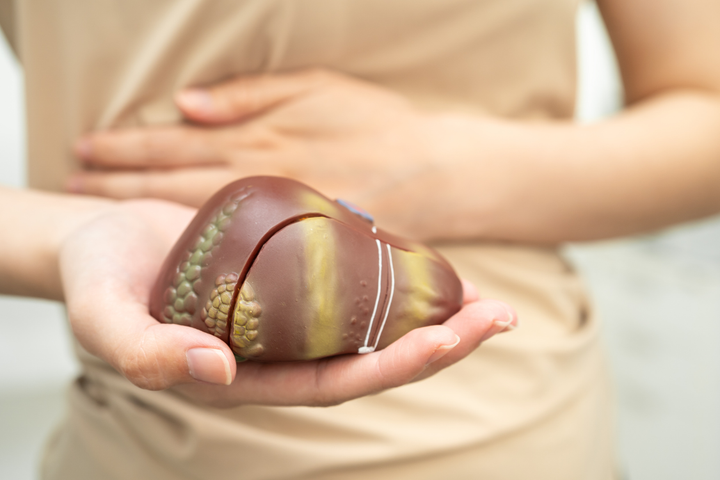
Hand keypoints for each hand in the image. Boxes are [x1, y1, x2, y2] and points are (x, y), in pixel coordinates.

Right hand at [60, 200, 516, 406]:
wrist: (96, 242)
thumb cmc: (98, 282)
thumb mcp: (106, 320)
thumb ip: (150, 353)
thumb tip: (216, 370)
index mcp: (248, 374)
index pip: (334, 382)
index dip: (393, 366)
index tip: (448, 341)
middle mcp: (278, 348)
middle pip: (370, 355)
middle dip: (437, 341)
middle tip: (497, 315)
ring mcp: (287, 312)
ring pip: (368, 321)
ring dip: (428, 309)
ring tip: (485, 294)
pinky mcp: (287, 273)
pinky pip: (347, 280)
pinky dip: (391, 273)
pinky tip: (429, 260)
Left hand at [70, 69, 437, 220]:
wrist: (438, 177)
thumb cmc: (381, 128)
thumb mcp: (319, 89)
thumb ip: (251, 98)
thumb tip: (190, 106)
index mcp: (261, 152)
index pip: (175, 154)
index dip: (126, 153)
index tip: (84, 151)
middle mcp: (258, 196)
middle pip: (171, 188)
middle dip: (119, 186)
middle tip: (74, 183)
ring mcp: (271, 231)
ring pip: (191, 217)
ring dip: (141, 206)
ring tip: (100, 205)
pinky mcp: (292, 255)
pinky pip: (232, 250)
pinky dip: (194, 243)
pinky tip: (169, 244)